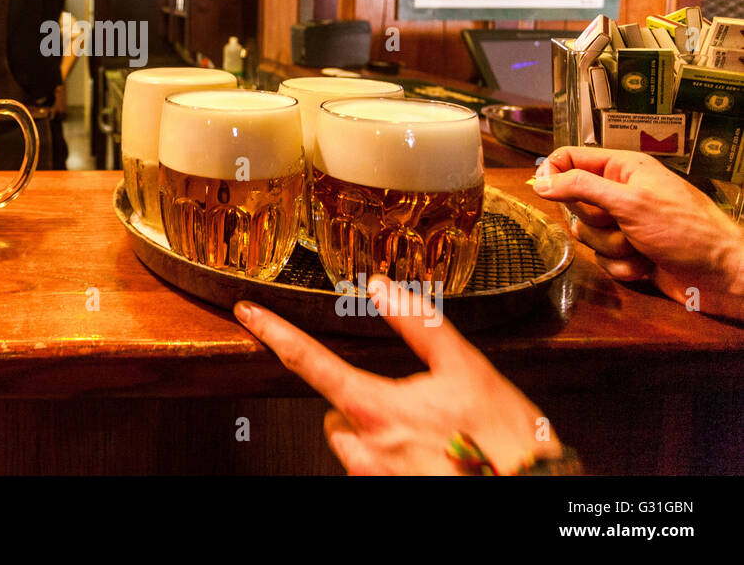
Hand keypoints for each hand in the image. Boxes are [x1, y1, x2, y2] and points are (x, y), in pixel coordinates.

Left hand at [235, 276, 560, 474]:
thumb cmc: (506, 441)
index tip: (248, 314)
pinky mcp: (384, 492)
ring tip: (428, 434)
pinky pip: (371, 469)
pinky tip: (431, 455)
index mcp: (375, 408)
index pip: (308, 361)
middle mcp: (364, 448)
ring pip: (352, 442)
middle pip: (336, 410)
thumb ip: (417, 323)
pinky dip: (391, 458)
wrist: (532, 492)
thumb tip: (382, 288)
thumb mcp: (465, 367)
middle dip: (361, 402)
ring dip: (376, 433)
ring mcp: (372, 477)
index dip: (273, 333)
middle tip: (413, 403)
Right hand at [533, 146, 743, 316]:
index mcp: (624, 168)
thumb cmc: (685, 230)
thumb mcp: (629, 201)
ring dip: (611, 247)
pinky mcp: (629, 253)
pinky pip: (602, 259)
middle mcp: (621, 193)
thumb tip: (539, 181)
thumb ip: (581, 187)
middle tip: (618, 221)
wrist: (722, 275)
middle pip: (575, 201)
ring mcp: (625, 224)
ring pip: (587, 234)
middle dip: (593, 220)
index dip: (554, 173)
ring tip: (640, 247)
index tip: (546, 192)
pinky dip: (622, 266)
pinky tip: (646, 265)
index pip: (571, 158)